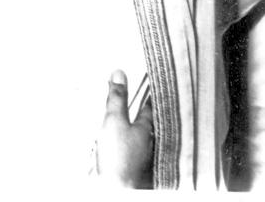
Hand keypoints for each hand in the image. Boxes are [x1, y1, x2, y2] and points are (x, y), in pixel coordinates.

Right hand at [96, 70, 153, 187]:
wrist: (118, 189)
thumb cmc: (120, 159)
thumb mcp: (114, 121)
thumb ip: (117, 98)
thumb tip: (119, 75)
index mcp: (147, 126)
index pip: (150, 103)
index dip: (149, 89)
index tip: (150, 78)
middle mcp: (149, 140)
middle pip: (149, 118)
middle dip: (147, 106)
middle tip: (147, 93)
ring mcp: (143, 153)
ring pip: (144, 133)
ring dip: (140, 123)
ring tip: (138, 113)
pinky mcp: (135, 165)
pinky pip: (137, 146)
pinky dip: (133, 139)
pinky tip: (128, 140)